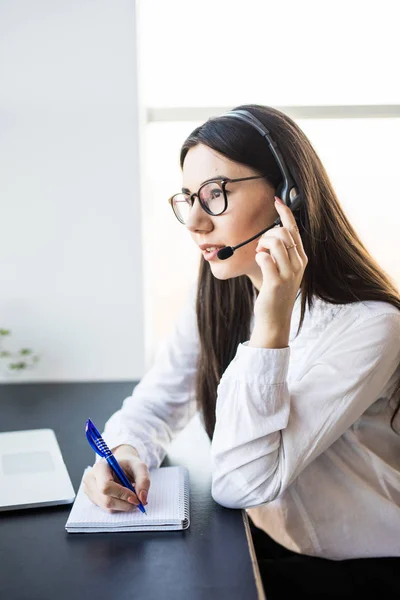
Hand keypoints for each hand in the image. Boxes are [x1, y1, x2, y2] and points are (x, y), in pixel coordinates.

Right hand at [83, 445, 149, 512]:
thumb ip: (143, 481)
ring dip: (123, 505)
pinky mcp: (93, 498)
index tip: (136, 497)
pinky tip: (123, 497)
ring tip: (131, 496)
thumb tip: (142, 499)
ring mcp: (90, 490)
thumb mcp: (140, 467)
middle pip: (106, 500)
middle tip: (137, 501)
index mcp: (101, 467)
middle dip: (125, 503)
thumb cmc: (129, 465)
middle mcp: (91, 478)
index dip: (122, 494)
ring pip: (107, 507)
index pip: (106, 486)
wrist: (120, 466)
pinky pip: (107, 509)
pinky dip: (119, 506)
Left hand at [253, 196, 307, 333]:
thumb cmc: (276, 292)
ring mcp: (289, 273)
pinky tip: (259, 263)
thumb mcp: (284, 270)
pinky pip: (264, 257)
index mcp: (301, 258)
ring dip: (261, 244)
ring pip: (274, 242)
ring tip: (259, 254)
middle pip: (283, 232)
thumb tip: (270, 234)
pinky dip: (258, 256)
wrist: (275, 318)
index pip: (294, 229)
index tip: (276, 200)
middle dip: (267, 234)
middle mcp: (298, 263)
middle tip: (260, 247)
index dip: (285, 212)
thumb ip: (281, 253)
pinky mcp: (276, 282)